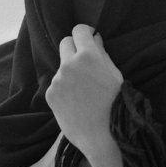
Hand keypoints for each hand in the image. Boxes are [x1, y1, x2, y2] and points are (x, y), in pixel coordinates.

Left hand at [45, 24, 122, 159]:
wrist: (102, 136)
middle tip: (84, 60)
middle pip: (65, 43)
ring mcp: (57, 79)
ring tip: (83, 90)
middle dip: (74, 47)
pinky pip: (57, 83)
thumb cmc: (115, 104)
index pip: (78, 30)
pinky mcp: (50, 94)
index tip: (88, 38)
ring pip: (62, 66)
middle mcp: (69, 64)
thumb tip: (94, 39)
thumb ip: (102, 54)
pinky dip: (65, 88)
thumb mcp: (115, 75)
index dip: (85, 33)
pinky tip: (76, 101)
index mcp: (88, 56)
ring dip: (70, 71)